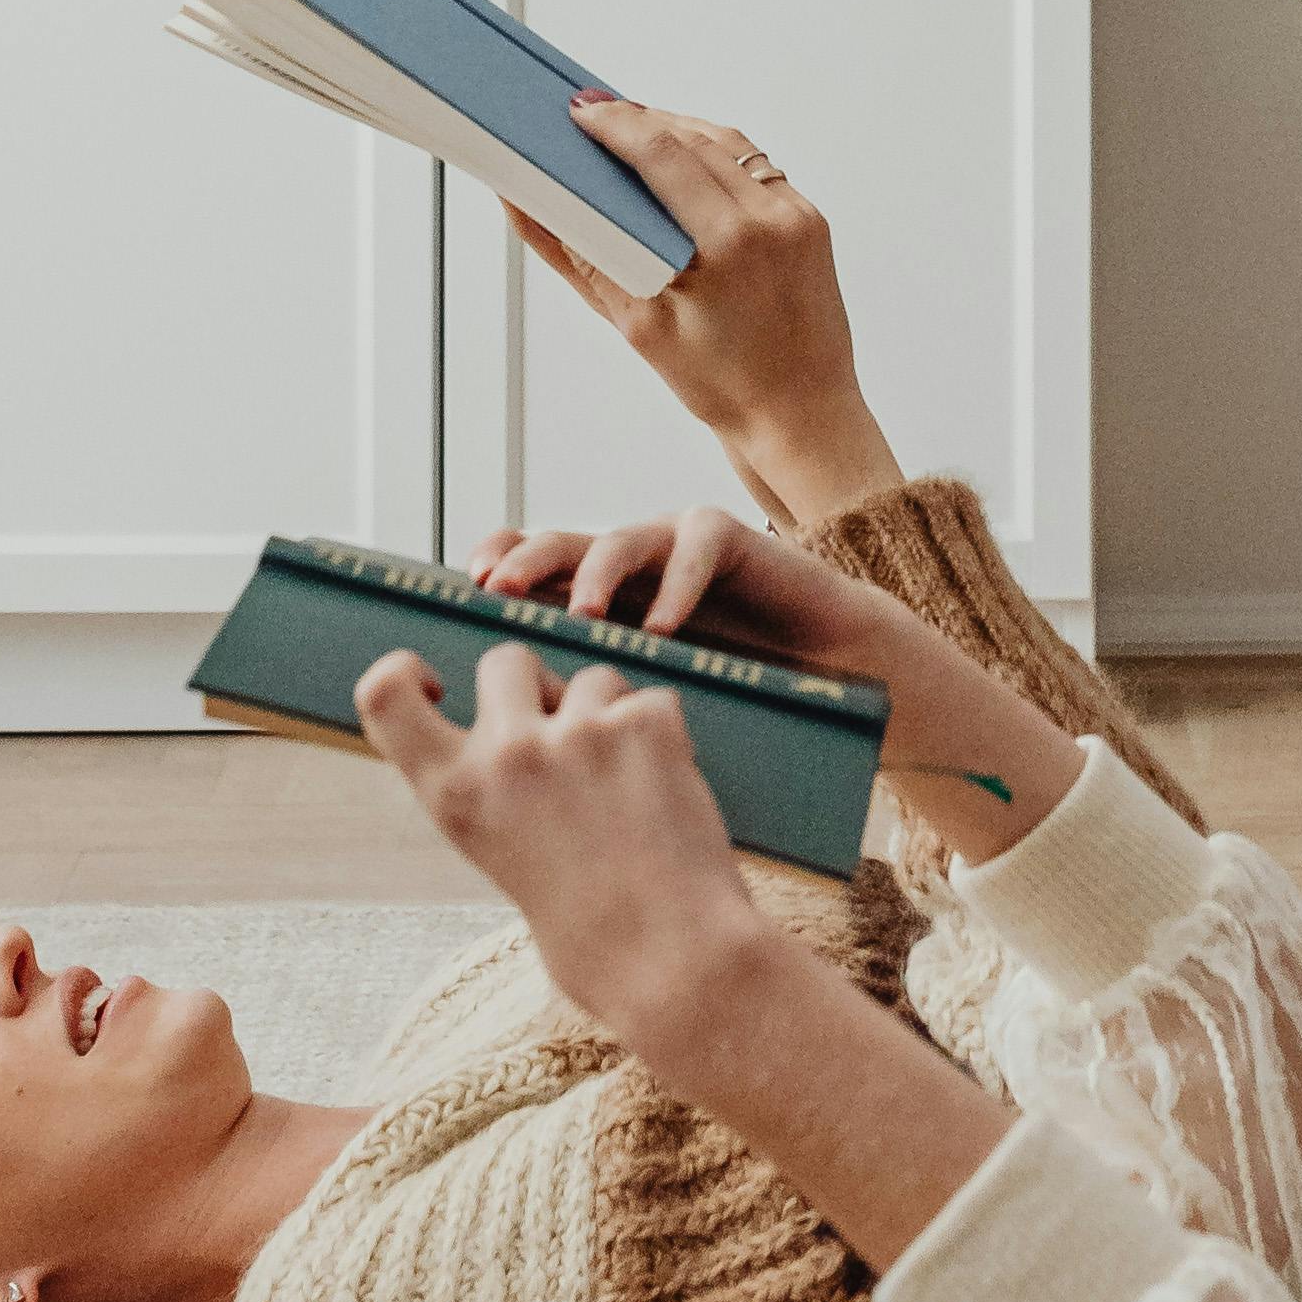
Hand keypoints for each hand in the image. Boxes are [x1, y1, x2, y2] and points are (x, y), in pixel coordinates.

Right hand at [351, 635, 771, 1068]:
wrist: (675, 965)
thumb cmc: (594, 937)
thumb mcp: (505, 860)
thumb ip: (500, 790)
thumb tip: (531, 722)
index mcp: (455, 796)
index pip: (384, 693)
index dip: (404, 670)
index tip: (437, 684)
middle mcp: (507, 754)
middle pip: (505, 660)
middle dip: (536, 687)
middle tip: (568, 744)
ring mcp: (578, 733)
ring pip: (591, 679)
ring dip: (609, 716)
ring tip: (630, 794)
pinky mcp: (646, 724)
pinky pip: (651, 701)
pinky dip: (662, 735)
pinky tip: (669, 795)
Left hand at [475, 507, 1080, 868]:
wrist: (836, 688)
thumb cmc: (742, 707)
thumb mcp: (648, 717)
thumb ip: (595, 714)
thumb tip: (508, 763)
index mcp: (602, 609)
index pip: (534, 578)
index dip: (499, 577)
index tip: (464, 601)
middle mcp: (635, 574)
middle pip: (563, 548)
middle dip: (527, 563)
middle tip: (497, 591)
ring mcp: (682, 553)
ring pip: (623, 538)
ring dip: (598, 570)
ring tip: (584, 614)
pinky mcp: (736, 544)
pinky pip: (700, 542)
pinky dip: (681, 579)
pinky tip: (668, 621)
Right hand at [506, 107, 904, 531]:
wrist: (800, 418)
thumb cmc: (720, 386)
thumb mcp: (635, 324)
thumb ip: (576, 257)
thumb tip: (524, 205)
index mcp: (729, 243)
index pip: (662, 153)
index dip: (615, 122)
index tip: (579, 110)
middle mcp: (771, 219)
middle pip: (693, 137)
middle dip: (639, 120)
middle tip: (592, 117)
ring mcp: (798, 216)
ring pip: (728, 144)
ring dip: (678, 131)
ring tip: (630, 134)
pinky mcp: (811, 221)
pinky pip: (755, 169)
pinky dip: (714, 158)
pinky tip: (681, 166)